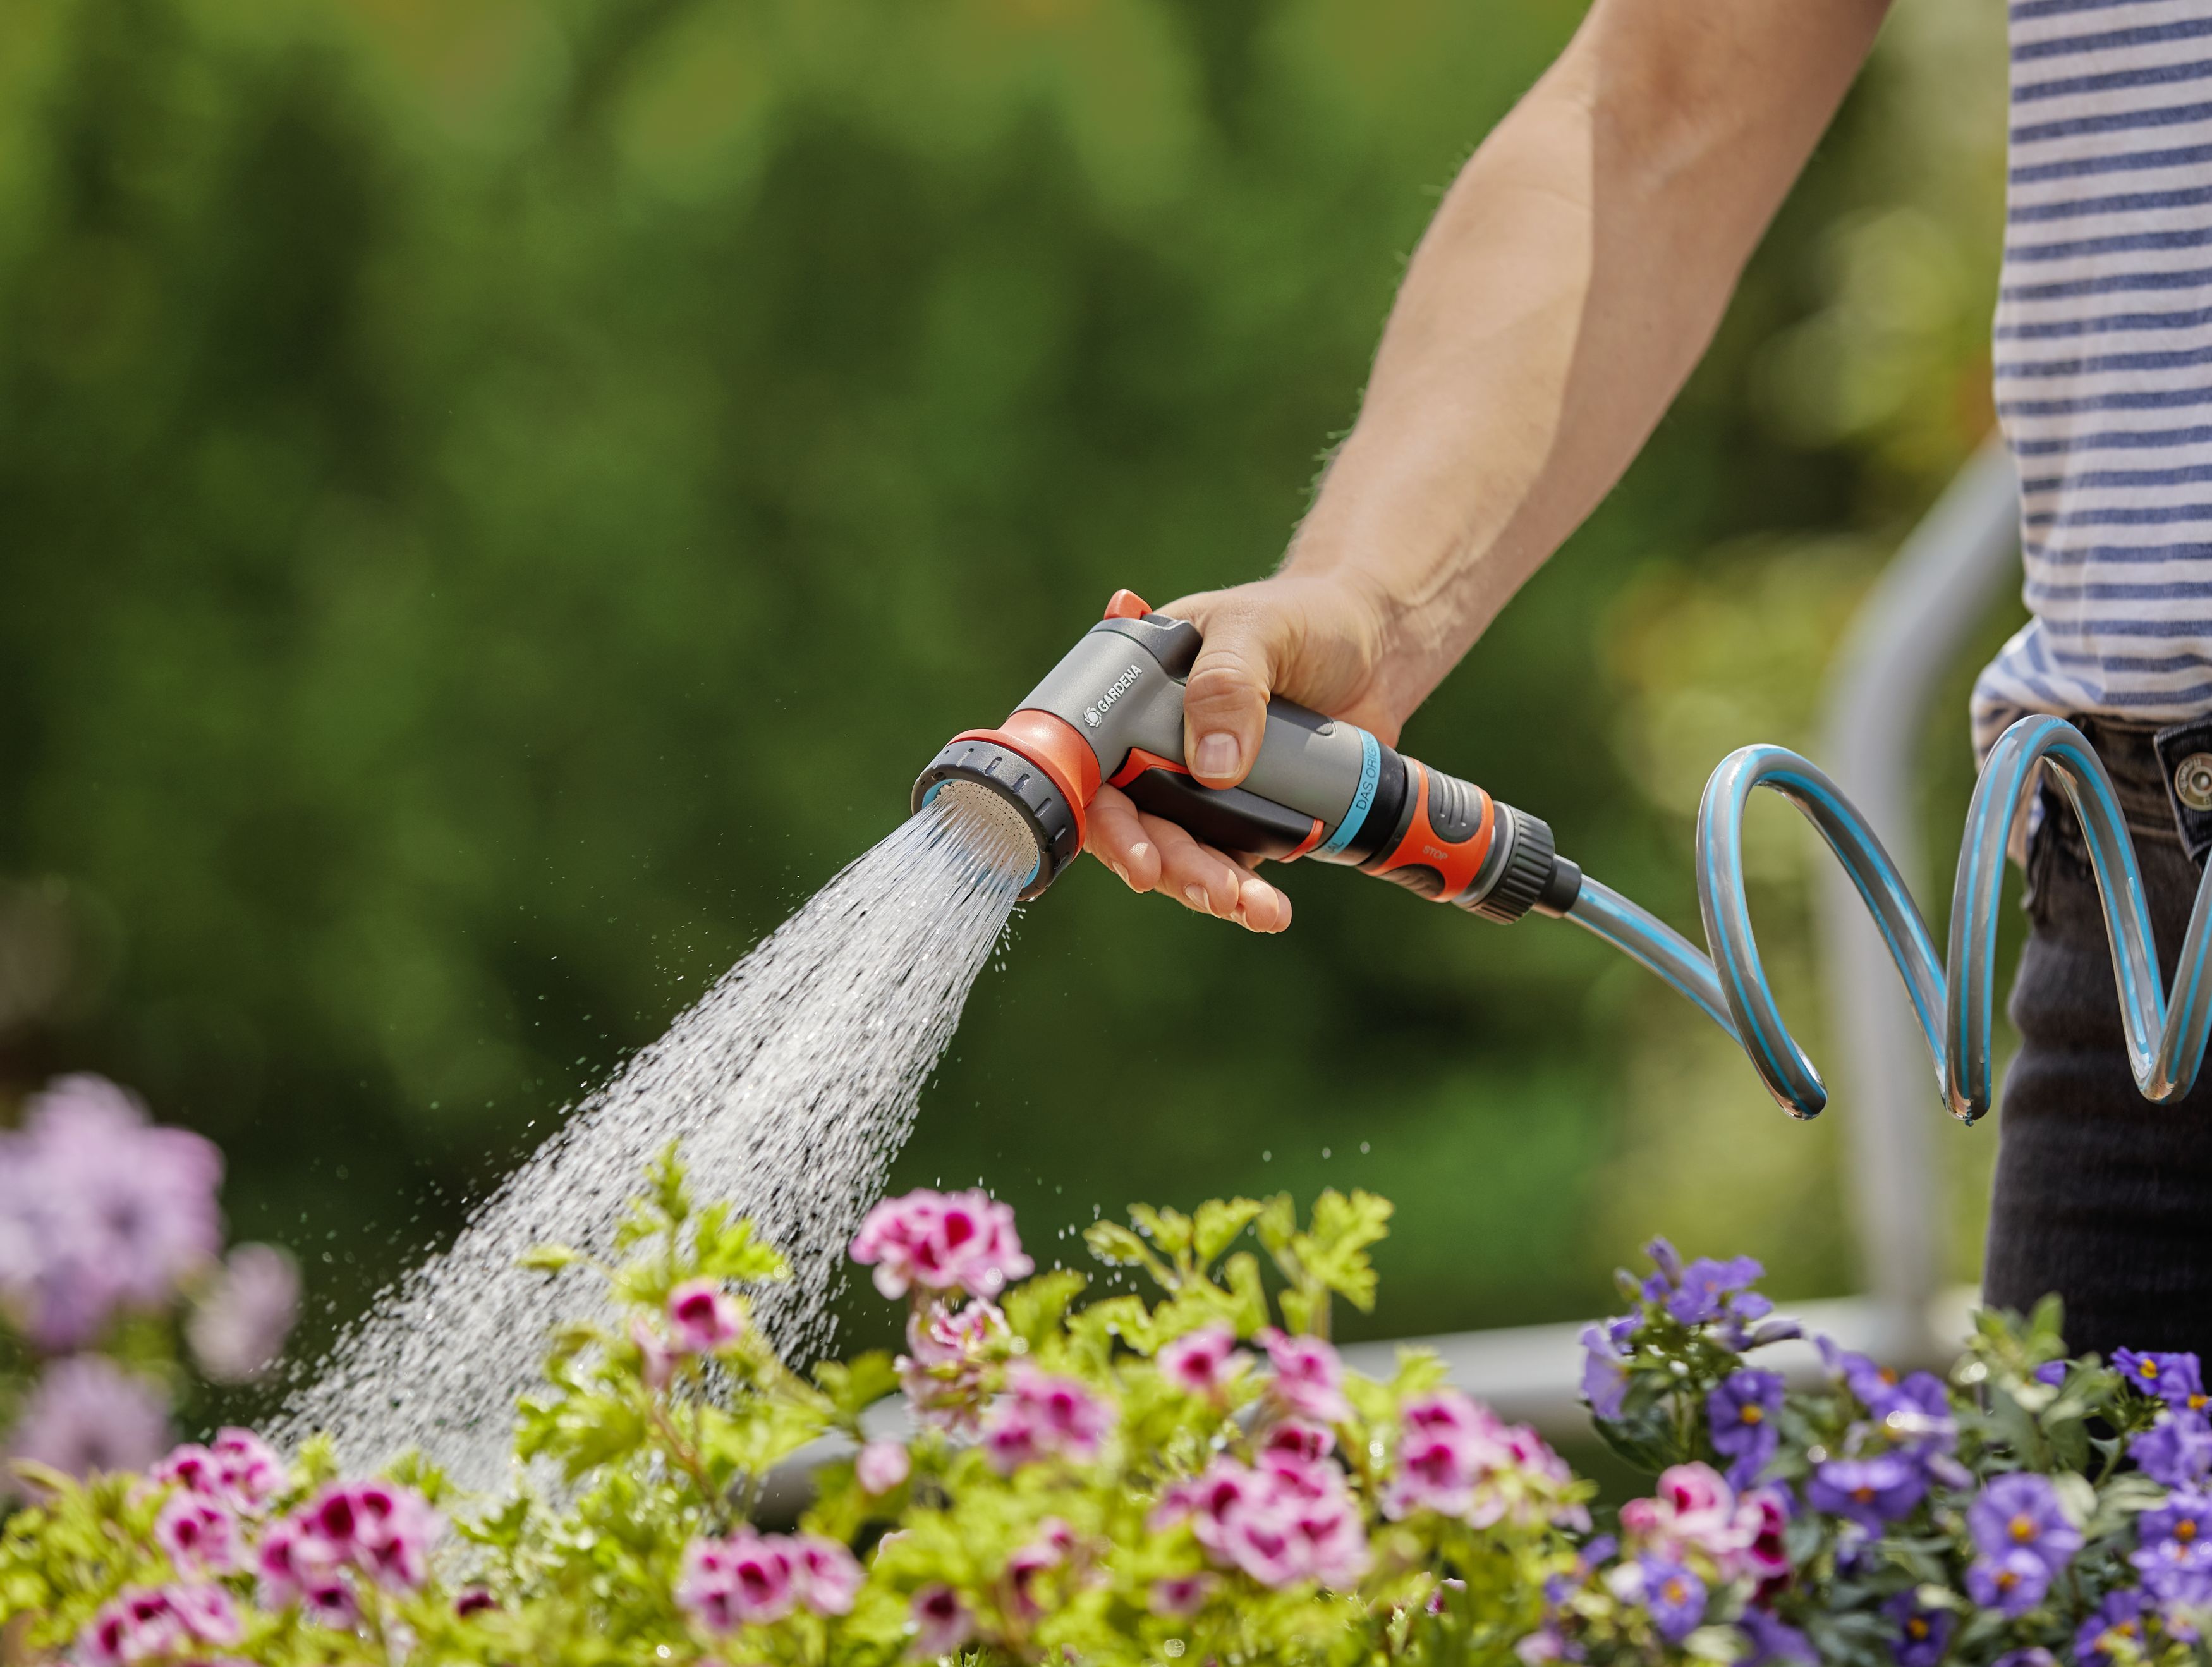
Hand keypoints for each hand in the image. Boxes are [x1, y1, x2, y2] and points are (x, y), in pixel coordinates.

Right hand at [1084, 572, 1401, 931]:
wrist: (1379, 647)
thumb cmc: (1307, 617)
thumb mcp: (1258, 629)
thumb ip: (1227, 685)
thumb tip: (1212, 769)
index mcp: (1137, 693)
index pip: (1095, 764)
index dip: (1105, 818)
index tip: (1138, 856)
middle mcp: (1155, 744)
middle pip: (1135, 821)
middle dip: (1167, 863)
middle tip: (1211, 886)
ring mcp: (1197, 784)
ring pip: (1180, 850)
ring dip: (1207, 886)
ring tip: (1250, 906)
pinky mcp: (1243, 814)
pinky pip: (1229, 861)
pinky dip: (1245, 893)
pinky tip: (1268, 910)